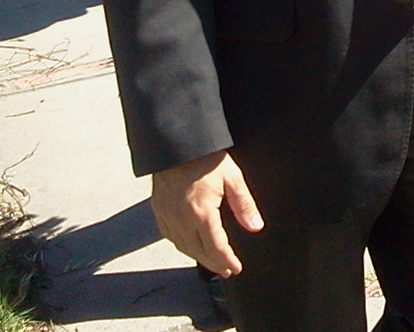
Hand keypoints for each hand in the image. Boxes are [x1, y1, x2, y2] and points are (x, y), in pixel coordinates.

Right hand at [151, 150, 263, 277]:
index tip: (235, 268)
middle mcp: (182, 220)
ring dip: (198, 257)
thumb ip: (244, 204)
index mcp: (201, 213)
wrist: (177, 144)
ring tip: (211, 261)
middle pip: (199, 252)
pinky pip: (169, 236)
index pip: (216, 247)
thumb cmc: (205, 158)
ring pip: (183, 247)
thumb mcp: (233, 178)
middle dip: (214, 264)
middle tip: (226, 270)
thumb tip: (255, 226)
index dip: (227, 261)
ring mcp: (168, 216)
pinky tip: (189, 245)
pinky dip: (181, 245)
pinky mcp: (158, 210)